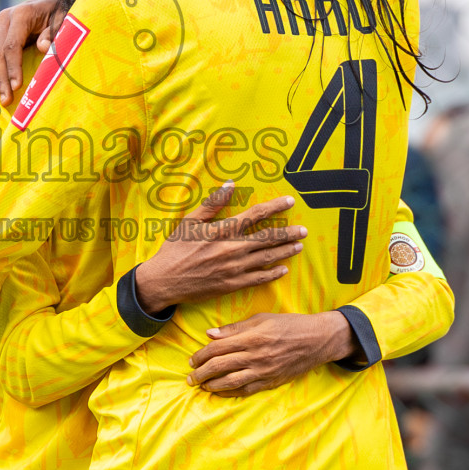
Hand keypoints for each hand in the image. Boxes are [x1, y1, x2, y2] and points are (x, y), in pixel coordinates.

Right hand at [0, 0, 66, 102]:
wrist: (54, 1)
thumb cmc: (61, 11)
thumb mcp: (64, 18)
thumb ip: (54, 32)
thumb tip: (44, 48)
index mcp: (20, 14)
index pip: (12, 46)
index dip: (13, 67)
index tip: (17, 86)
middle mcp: (5, 19)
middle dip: (0, 78)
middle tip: (4, 100)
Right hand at [133, 183, 303, 312]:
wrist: (164, 280)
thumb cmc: (175, 249)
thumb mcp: (190, 221)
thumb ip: (212, 203)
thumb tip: (230, 184)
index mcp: (222, 230)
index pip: (255, 215)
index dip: (275, 207)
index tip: (289, 202)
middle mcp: (231, 249)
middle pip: (267, 238)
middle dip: (288, 233)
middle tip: (304, 230)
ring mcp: (233, 268)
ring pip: (266, 258)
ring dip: (285, 251)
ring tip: (299, 246)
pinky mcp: (231, 285)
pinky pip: (258, 279)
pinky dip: (272, 274)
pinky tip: (283, 270)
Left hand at [187, 311, 353, 396]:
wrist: (317, 340)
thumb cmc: (289, 324)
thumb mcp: (262, 319)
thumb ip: (234, 328)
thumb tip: (210, 335)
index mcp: (252, 337)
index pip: (217, 348)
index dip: (201, 355)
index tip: (192, 359)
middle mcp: (256, 356)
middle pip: (220, 367)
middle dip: (201, 373)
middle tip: (190, 377)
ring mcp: (264, 371)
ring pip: (230, 382)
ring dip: (212, 386)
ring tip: (202, 386)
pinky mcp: (271, 382)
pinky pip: (246, 391)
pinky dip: (230, 394)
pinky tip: (220, 393)